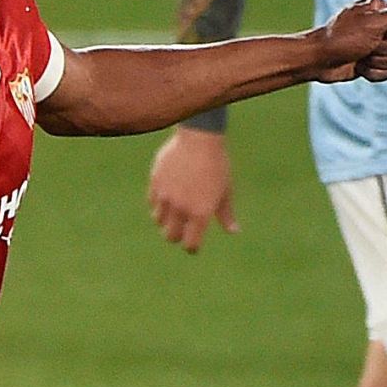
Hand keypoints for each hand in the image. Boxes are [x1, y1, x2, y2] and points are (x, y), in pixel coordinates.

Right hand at [149, 128, 236, 253]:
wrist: (199, 138)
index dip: (192, 247)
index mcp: (200, 213)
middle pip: (170, 236)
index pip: (190, 244)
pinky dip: (159, 204)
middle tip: (182, 230)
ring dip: (166, 220)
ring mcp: (166, 196)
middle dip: (177, 236)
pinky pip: (152, 202)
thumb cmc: (217, 165)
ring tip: (174, 212)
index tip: (193, 245)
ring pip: (158, 220)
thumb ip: (226, 214)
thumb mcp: (225, 191)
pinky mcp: (155, 183)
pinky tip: (167, 197)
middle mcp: (181, 208)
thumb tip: (234, 231)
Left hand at [313, 0, 386, 83]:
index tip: (377, 32)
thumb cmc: (343, 38)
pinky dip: (374, 73)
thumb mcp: (374, 24)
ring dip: (378, 62)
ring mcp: (375, 45)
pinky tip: (359, 67)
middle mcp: (379, 26)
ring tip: (360, 57)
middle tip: (365, 46)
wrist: (319, 60)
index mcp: (380, 9)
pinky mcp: (371, 62)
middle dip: (384, 49)